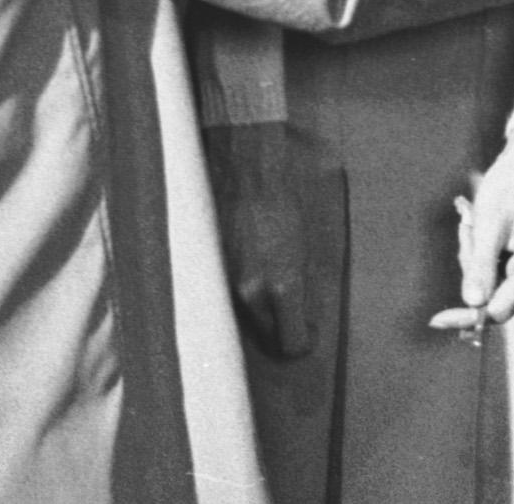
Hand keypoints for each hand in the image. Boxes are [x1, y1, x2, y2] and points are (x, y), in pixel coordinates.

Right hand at [202, 120, 318, 360]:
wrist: (245, 169)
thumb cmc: (283, 201)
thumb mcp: (304, 246)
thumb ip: (301, 286)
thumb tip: (303, 314)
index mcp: (282, 285)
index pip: (292, 343)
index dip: (303, 342)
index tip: (307, 334)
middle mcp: (250, 292)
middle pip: (266, 341)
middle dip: (279, 334)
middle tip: (290, 320)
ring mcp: (225, 284)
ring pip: (242, 322)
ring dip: (256, 316)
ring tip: (265, 295)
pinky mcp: (206, 272)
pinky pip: (221, 299)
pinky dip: (232, 297)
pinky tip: (242, 278)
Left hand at [433, 125, 513, 332]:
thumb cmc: (511, 186)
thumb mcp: (489, 223)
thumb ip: (481, 265)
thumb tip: (472, 304)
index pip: (500, 309)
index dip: (468, 314)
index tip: (436, 319)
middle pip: (493, 298)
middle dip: (472, 268)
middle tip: (467, 230)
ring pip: (492, 287)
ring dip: (475, 260)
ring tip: (476, 223)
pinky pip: (498, 277)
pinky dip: (483, 258)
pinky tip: (483, 232)